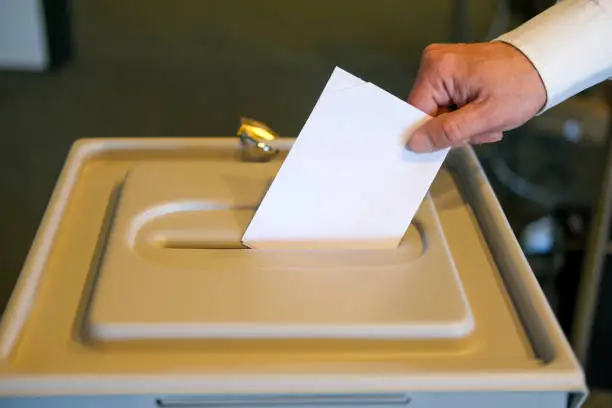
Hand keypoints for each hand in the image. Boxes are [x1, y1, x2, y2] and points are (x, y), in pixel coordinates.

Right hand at [406, 42, 546, 152]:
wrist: (543, 67)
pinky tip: (483, 111)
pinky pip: (447, 104)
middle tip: (481, 127)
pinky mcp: (451, 72)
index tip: (460, 137)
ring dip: (463, 124)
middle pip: (428, 114)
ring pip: (439, 113)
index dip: (436, 133)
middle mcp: (434, 62)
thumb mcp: (486, 117)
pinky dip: (465, 114)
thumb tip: (415, 143)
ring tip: (487, 119)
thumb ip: (448, 132)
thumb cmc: (521, 86)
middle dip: (454, 129)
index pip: (416, 115)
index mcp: (437, 69)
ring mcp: (443, 65)